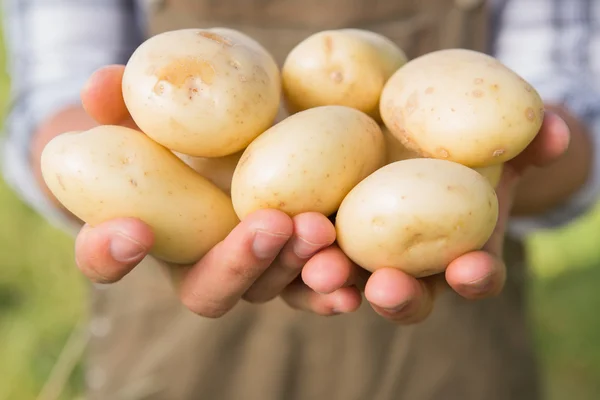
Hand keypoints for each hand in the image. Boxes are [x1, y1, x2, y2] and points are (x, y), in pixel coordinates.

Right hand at [74, 65, 362, 316]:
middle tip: (268, 225)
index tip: (133, 229)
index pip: (106, 260)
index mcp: (146, 237)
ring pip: (268, 289)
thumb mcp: (144, 112)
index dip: (109, 254)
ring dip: (295, 267)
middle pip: (209, 290)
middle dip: (239, 263)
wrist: (226, 143)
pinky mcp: (293, 263)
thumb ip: (119, 103)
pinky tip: (350, 283)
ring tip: (319, 232)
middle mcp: (197, 267)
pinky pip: (310, 287)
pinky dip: (329, 289)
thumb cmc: (177, 134)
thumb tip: (103, 82)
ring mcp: (249, 271)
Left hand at [296, 109, 570, 323]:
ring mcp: (358, 257)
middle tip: (384, 284)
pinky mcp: (314, 238)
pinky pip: (298, 256)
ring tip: (321, 266)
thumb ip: (524, 139)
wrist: (397, 137)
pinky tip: (280, 234)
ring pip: (346, 285)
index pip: (473, 278)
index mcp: (456, 253)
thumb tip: (556, 129)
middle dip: (396, 295)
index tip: (470, 267)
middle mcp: (408, 267)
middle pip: (404, 297)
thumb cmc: (454, 147)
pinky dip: (290, 256)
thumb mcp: (490, 140)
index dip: (474, 277)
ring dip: (333, 282)